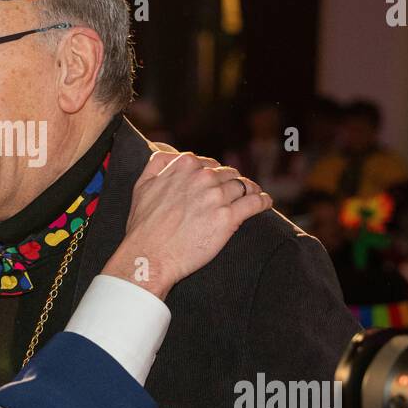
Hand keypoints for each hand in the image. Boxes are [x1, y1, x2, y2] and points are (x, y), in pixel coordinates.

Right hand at [101, 148, 271, 299]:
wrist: (149, 255)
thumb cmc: (143, 225)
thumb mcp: (142, 184)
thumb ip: (158, 163)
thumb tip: (169, 151)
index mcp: (184, 165)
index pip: (209, 163)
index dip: (214, 173)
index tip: (217, 182)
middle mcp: (203, 177)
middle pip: (227, 174)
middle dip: (231, 182)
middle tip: (234, 192)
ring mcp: (217, 197)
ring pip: (243, 186)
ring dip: (250, 189)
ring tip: (254, 194)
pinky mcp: (229, 218)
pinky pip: (254, 203)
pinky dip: (263, 201)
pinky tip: (265, 203)